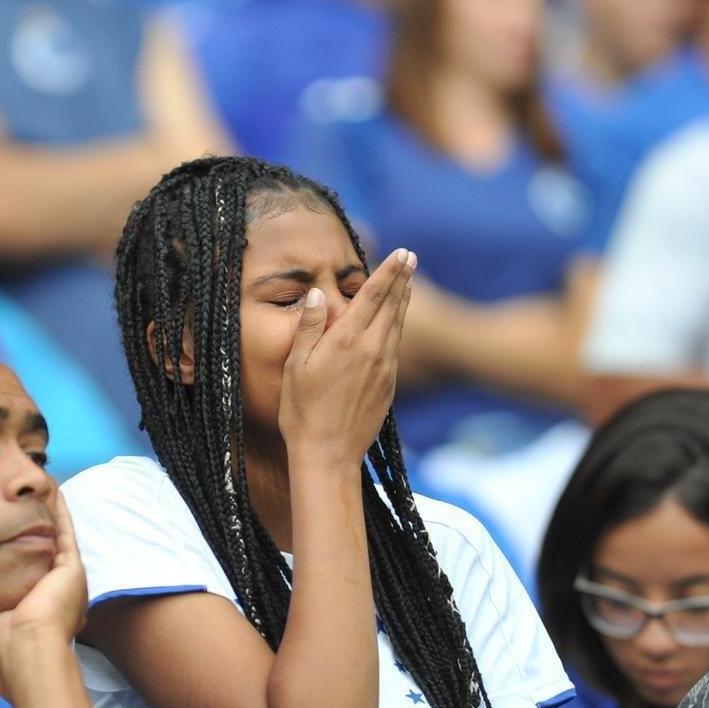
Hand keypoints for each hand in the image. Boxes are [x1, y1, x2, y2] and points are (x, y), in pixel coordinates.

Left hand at [0, 491, 86, 669]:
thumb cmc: (5, 642)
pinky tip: (55, 492)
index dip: (23, 550)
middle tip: (32, 502)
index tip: (13, 532)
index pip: (31, 570)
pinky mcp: (72, 567)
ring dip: (52, 513)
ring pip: (57, 536)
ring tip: (47, 490)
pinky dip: (61, 511)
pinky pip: (65, 531)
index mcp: (41, 604)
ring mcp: (67, 577)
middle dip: (40, 525)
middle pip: (46, 548)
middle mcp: (58, 589)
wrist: (27, 646)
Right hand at [278, 248, 415, 469]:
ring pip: (398, 325)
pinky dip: (399, 327)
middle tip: (412, 256)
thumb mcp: (296, 367)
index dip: (388, 271)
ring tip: (409, 282)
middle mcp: (371, 350)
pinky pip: (396, 347)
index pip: (373, 296)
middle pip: (393, 305)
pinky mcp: (390, 384)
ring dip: (404, 301)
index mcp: (346, 341)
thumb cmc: (303, 411)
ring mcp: (385, 368)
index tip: (402, 253)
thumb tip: (315, 295)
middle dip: (402, 278)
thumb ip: (309, 328)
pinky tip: (397, 322)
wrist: (329, 454)